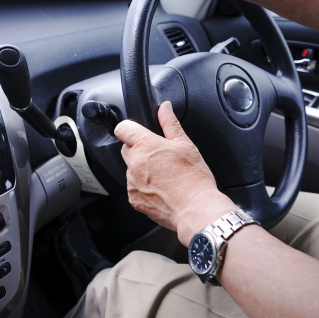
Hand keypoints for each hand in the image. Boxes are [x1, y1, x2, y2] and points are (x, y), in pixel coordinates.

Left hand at [114, 101, 237, 245]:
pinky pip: (133, 187)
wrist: (196, 209)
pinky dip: (143, 187)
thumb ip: (170, 123)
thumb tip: (164, 108)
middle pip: (127, 149)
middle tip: (159, 157)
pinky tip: (161, 188)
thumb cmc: (194, 179)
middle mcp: (135, 164)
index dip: (130, 129)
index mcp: (146, 146)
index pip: (123, 129)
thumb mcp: (185, 144)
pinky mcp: (134, 199)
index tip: (137, 132)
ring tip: (163, 176)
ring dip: (141, 169)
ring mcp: (132, 183)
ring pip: (130, 169)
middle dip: (139, 150)